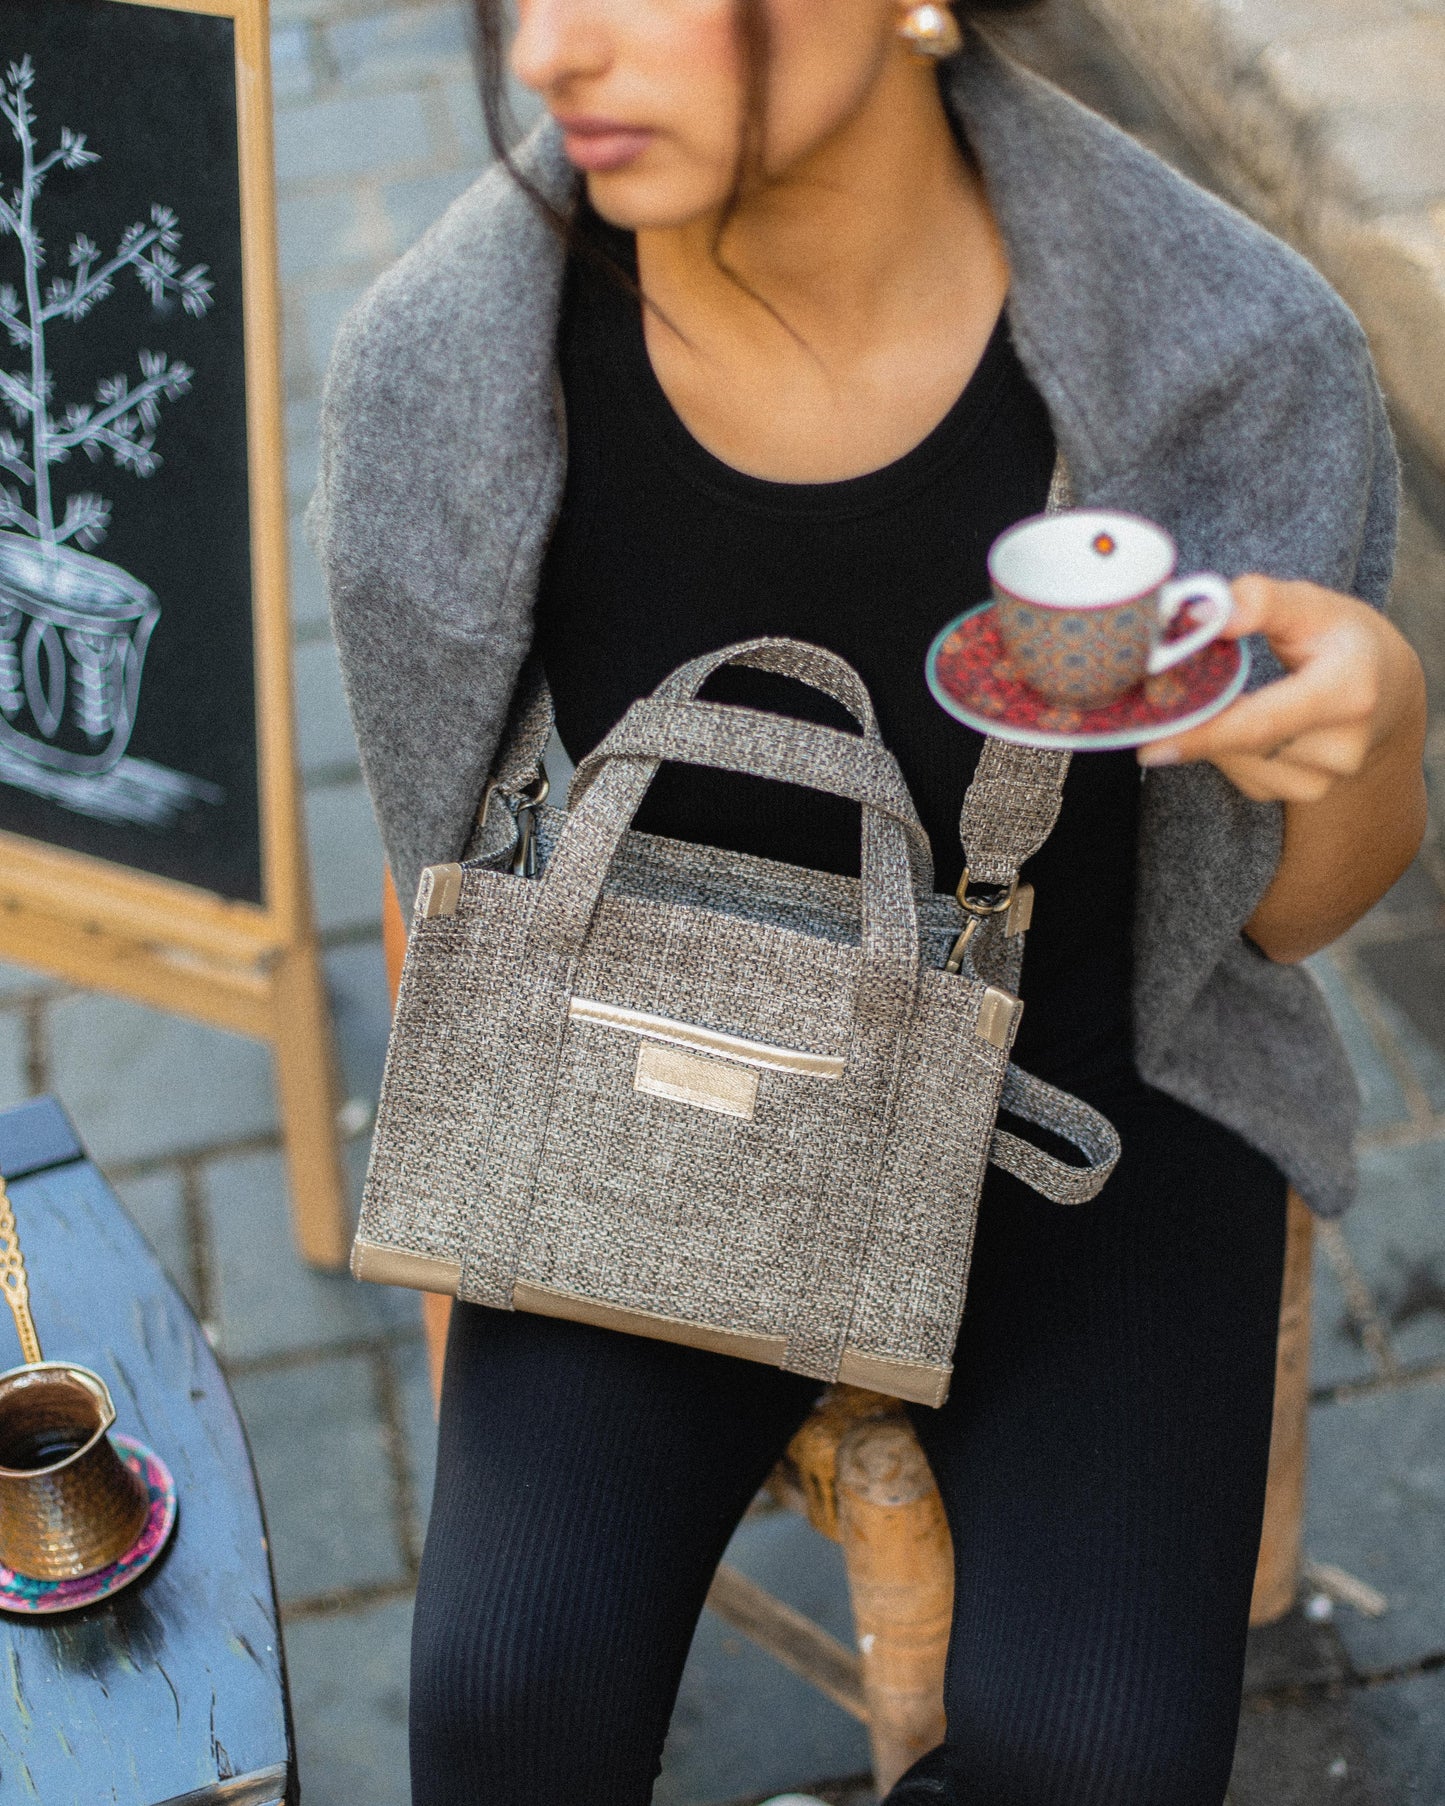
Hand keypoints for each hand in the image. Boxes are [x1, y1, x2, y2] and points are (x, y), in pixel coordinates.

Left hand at [1136, 574, 1424, 802]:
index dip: (1204, 735)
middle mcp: (1340, 747)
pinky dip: (1225, 748)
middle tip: (1153, 700)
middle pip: (1241, 743)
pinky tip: (1241, 720)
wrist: (1384, 689)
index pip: (1263, 723)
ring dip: (1210, 732)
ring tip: (1221, 695)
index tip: (1150, 746)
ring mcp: (1321, 779)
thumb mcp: (1311, 605)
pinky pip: (1240, 774)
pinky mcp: (1300, 795)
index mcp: (1348, 693)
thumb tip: (1207, 616)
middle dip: (1192, 722)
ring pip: (1234, 760)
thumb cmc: (1339, 639)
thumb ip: (1260, 600)